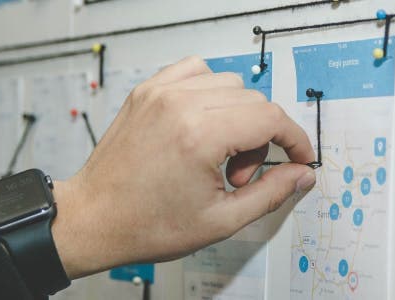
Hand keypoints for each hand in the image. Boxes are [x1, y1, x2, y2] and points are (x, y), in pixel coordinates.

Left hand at [50, 56, 316, 278]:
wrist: (93, 219)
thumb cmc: (146, 224)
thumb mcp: (221, 220)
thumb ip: (270, 193)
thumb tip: (301, 173)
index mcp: (199, 136)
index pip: (271, 118)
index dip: (294, 139)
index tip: (299, 157)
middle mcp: (179, 104)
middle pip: (254, 101)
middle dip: (261, 139)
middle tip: (239, 176)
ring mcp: (160, 93)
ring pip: (229, 84)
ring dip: (237, 116)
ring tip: (218, 155)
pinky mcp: (147, 91)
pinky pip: (196, 71)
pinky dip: (210, 92)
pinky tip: (203, 125)